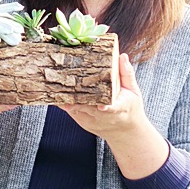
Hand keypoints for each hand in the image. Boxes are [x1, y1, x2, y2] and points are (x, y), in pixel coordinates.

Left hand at [58, 53, 168, 178]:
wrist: (125, 132)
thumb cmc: (130, 108)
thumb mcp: (133, 92)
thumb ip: (126, 74)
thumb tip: (122, 56)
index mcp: (120, 108)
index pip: (112, 108)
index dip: (106, 107)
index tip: (101, 106)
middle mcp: (104, 117)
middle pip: (88, 107)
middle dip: (77, 97)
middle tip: (65, 81)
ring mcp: (92, 121)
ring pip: (76, 110)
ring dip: (66, 98)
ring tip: (56, 84)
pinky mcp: (83, 123)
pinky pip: (71, 111)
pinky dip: (64, 102)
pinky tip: (57, 91)